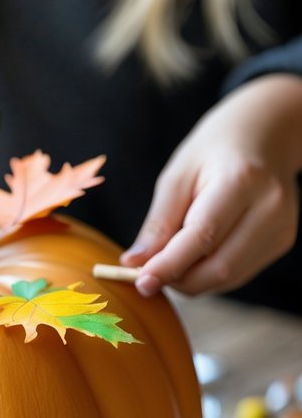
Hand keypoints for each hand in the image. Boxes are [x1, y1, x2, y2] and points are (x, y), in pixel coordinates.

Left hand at [121, 74, 301, 297]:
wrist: (264, 136)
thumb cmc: (213, 153)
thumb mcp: (177, 177)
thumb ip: (158, 224)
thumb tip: (135, 263)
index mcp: (241, 180)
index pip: (202, 236)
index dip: (169, 265)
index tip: (140, 281)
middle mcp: (269, 207)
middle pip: (219, 267)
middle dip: (178, 279)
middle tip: (148, 274)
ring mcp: (281, 227)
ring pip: (228, 278)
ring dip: (192, 280)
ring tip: (171, 260)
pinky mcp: (283, 241)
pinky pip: (238, 274)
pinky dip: (210, 274)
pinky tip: (198, 254)